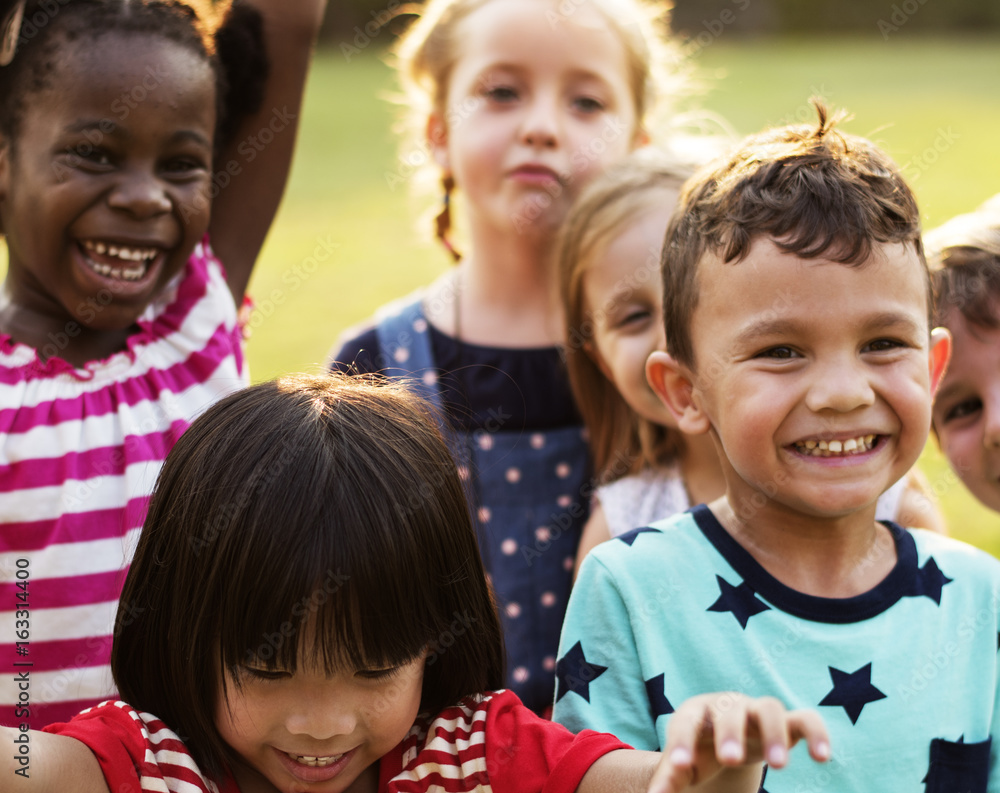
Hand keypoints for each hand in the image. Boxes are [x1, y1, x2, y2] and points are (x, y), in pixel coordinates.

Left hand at [648, 693, 829, 792]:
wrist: (728, 734)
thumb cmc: (700, 748)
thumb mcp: (685, 762)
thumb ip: (672, 776)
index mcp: (696, 712)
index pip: (686, 722)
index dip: (683, 743)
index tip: (682, 767)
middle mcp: (727, 705)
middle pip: (729, 710)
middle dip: (730, 733)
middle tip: (730, 759)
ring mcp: (758, 711)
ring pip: (769, 708)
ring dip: (774, 733)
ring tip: (779, 767)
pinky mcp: (787, 721)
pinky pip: (805, 718)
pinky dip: (815, 732)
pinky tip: (822, 757)